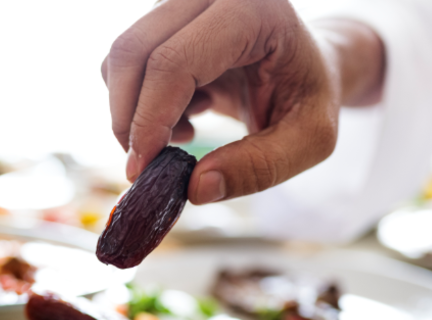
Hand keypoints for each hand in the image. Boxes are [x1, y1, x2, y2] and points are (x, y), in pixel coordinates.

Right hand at [101, 0, 383, 203]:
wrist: (306, 65)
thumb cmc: (309, 97)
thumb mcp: (310, 140)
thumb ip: (259, 167)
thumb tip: (194, 188)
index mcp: (252, 10)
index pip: (175, 62)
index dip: (150, 119)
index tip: (142, 170)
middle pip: (133, 51)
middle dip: (128, 118)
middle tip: (147, 164)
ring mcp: (181, 0)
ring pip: (121, 57)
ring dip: (134, 111)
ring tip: (184, 133)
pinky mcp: (163, 16)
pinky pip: (124, 62)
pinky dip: (138, 101)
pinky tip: (183, 114)